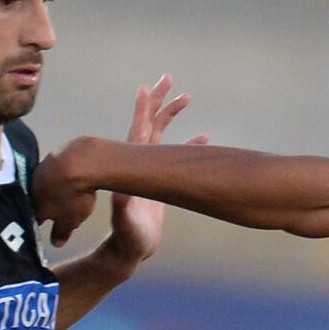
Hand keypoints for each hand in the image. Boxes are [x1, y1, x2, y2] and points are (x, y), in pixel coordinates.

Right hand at [33, 141, 95, 247]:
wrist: (83, 161)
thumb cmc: (73, 196)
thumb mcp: (70, 220)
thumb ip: (61, 232)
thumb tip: (55, 243)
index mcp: (34, 201)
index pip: (33, 214)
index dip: (37, 221)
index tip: (40, 225)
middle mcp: (34, 181)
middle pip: (37, 194)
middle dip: (43, 201)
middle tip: (52, 206)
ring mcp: (45, 164)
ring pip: (46, 178)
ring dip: (53, 184)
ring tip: (64, 189)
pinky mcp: (59, 151)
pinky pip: (60, 165)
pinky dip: (64, 171)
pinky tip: (73, 172)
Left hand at [104, 75, 192, 267]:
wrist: (129, 252)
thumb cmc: (128, 240)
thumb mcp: (126, 224)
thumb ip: (125, 209)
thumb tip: (123, 194)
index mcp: (131, 169)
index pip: (138, 132)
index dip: (142, 110)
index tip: (147, 87)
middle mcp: (140, 165)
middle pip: (150, 124)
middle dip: (159, 101)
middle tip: (169, 78)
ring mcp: (150, 172)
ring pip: (162, 135)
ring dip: (172, 115)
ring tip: (187, 96)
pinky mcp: (160, 182)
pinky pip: (176, 156)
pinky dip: (189, 144)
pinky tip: (205, 135)